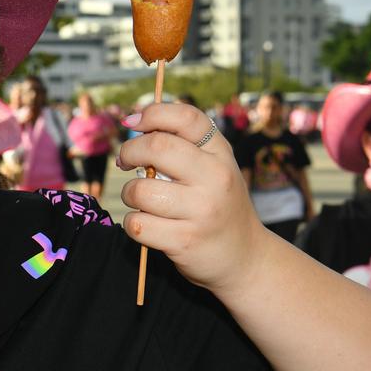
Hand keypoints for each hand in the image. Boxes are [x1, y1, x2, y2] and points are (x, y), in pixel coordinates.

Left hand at [116, 103, 265, 292]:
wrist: (245, 257)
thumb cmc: (218, 206)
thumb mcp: (214, 169)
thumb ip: (183, 146)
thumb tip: (134, 123)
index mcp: (220, 154)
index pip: (186, 117)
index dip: (152, 113)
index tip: (131, 122)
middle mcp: (215, 178)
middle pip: (157, 147)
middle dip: (129, 152)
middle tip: (125, 161)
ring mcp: (201, 210)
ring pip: (140, 190)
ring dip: (128, 194)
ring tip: (140, 200)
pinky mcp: (185, 240)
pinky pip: (138, 224)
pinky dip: (133, 223)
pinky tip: (146, 224)